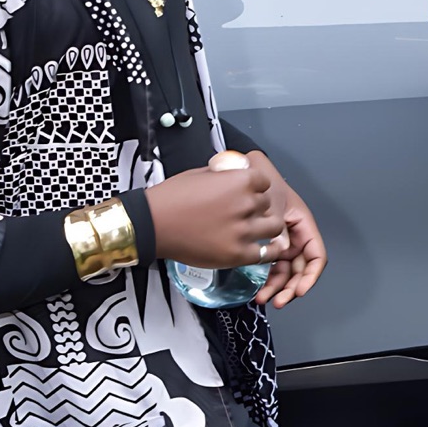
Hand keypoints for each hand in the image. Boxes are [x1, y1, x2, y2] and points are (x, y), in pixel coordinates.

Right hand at [146, 155, 290, 266]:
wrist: (153, 225)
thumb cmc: (172, 197)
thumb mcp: (202, 173)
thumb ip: (226, 174)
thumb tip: (237, 172)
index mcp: (239, 180)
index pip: (265, 181)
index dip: (257, 187)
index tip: (250, 193)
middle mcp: (246, 204)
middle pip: (268, 203)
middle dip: (259, 206)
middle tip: (246, 212)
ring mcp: (243, 231)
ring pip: (274, 226)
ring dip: (267, 226)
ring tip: (257, 229)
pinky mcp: (238, 254)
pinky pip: (267, 253)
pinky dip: (268, 250)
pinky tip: (262, 247)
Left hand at [246, 159, 327, 308]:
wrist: (242, 170)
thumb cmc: (262, 181)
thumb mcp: (273, 204)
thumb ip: (278, 229)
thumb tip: (281, 251)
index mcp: (303, 224)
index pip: (316, 256)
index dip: (310, 276)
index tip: (299, 290)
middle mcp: (296, 236)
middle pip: (301, 269)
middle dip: (292, 287)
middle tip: (278, 301)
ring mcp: (282, 241)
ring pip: (286, 271)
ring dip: (279, 287)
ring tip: (264, 299)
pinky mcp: (268, 245)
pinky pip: (272, 267)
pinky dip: (268, 280)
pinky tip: (259, 290)